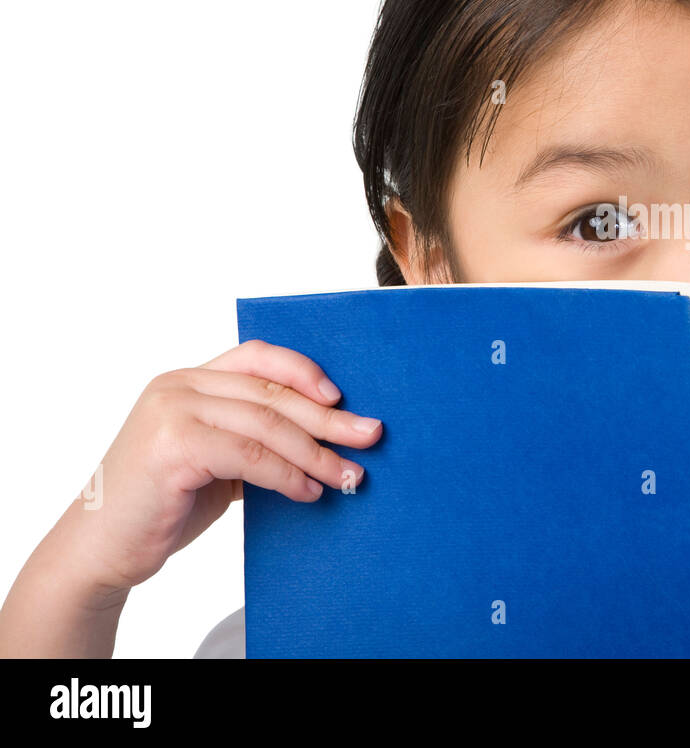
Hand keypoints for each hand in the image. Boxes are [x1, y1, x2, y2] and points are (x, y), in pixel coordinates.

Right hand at [65, 338, 383, 594]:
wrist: (101, 548)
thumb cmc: (163, 503)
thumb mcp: (214, 458)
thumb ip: (253, 438)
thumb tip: (327, 436)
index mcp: (188, 380)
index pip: (257, 357)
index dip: (304, 371)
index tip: (342, 398)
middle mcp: (178, 386)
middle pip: (272, 392)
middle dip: (329, 418)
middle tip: (370, 436)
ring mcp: (172, 412)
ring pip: (267, 424)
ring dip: (317, 453)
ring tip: (349, 476)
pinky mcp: (173, 446)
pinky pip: (250, 455)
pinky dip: (288, 475)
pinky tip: (309, 491)